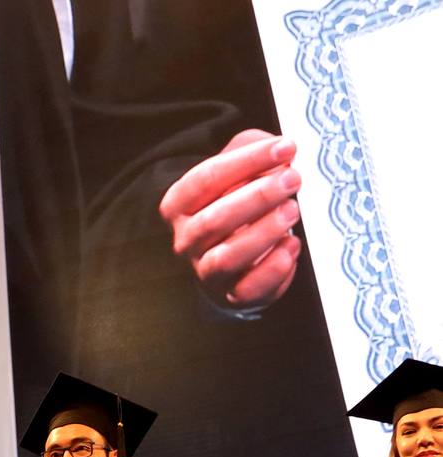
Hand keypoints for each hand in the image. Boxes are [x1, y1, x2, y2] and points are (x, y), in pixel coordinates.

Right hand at [160, 130, 302, 307]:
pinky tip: (292, 245)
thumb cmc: (238, 206)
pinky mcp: (232, 294)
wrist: (234, 260)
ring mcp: (206, 271)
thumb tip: (278, 151)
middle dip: (257, 197)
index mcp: (179, 206)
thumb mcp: (239, 171)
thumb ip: (252, 151)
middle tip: (293, 178)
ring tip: (293, 209)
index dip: (246, 161)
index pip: (205, 179)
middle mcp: (185, 240)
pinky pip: (248, 288)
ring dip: (264, 231)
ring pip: (227, 257)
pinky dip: (273, 268)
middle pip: (214, 220)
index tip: (286, 146)